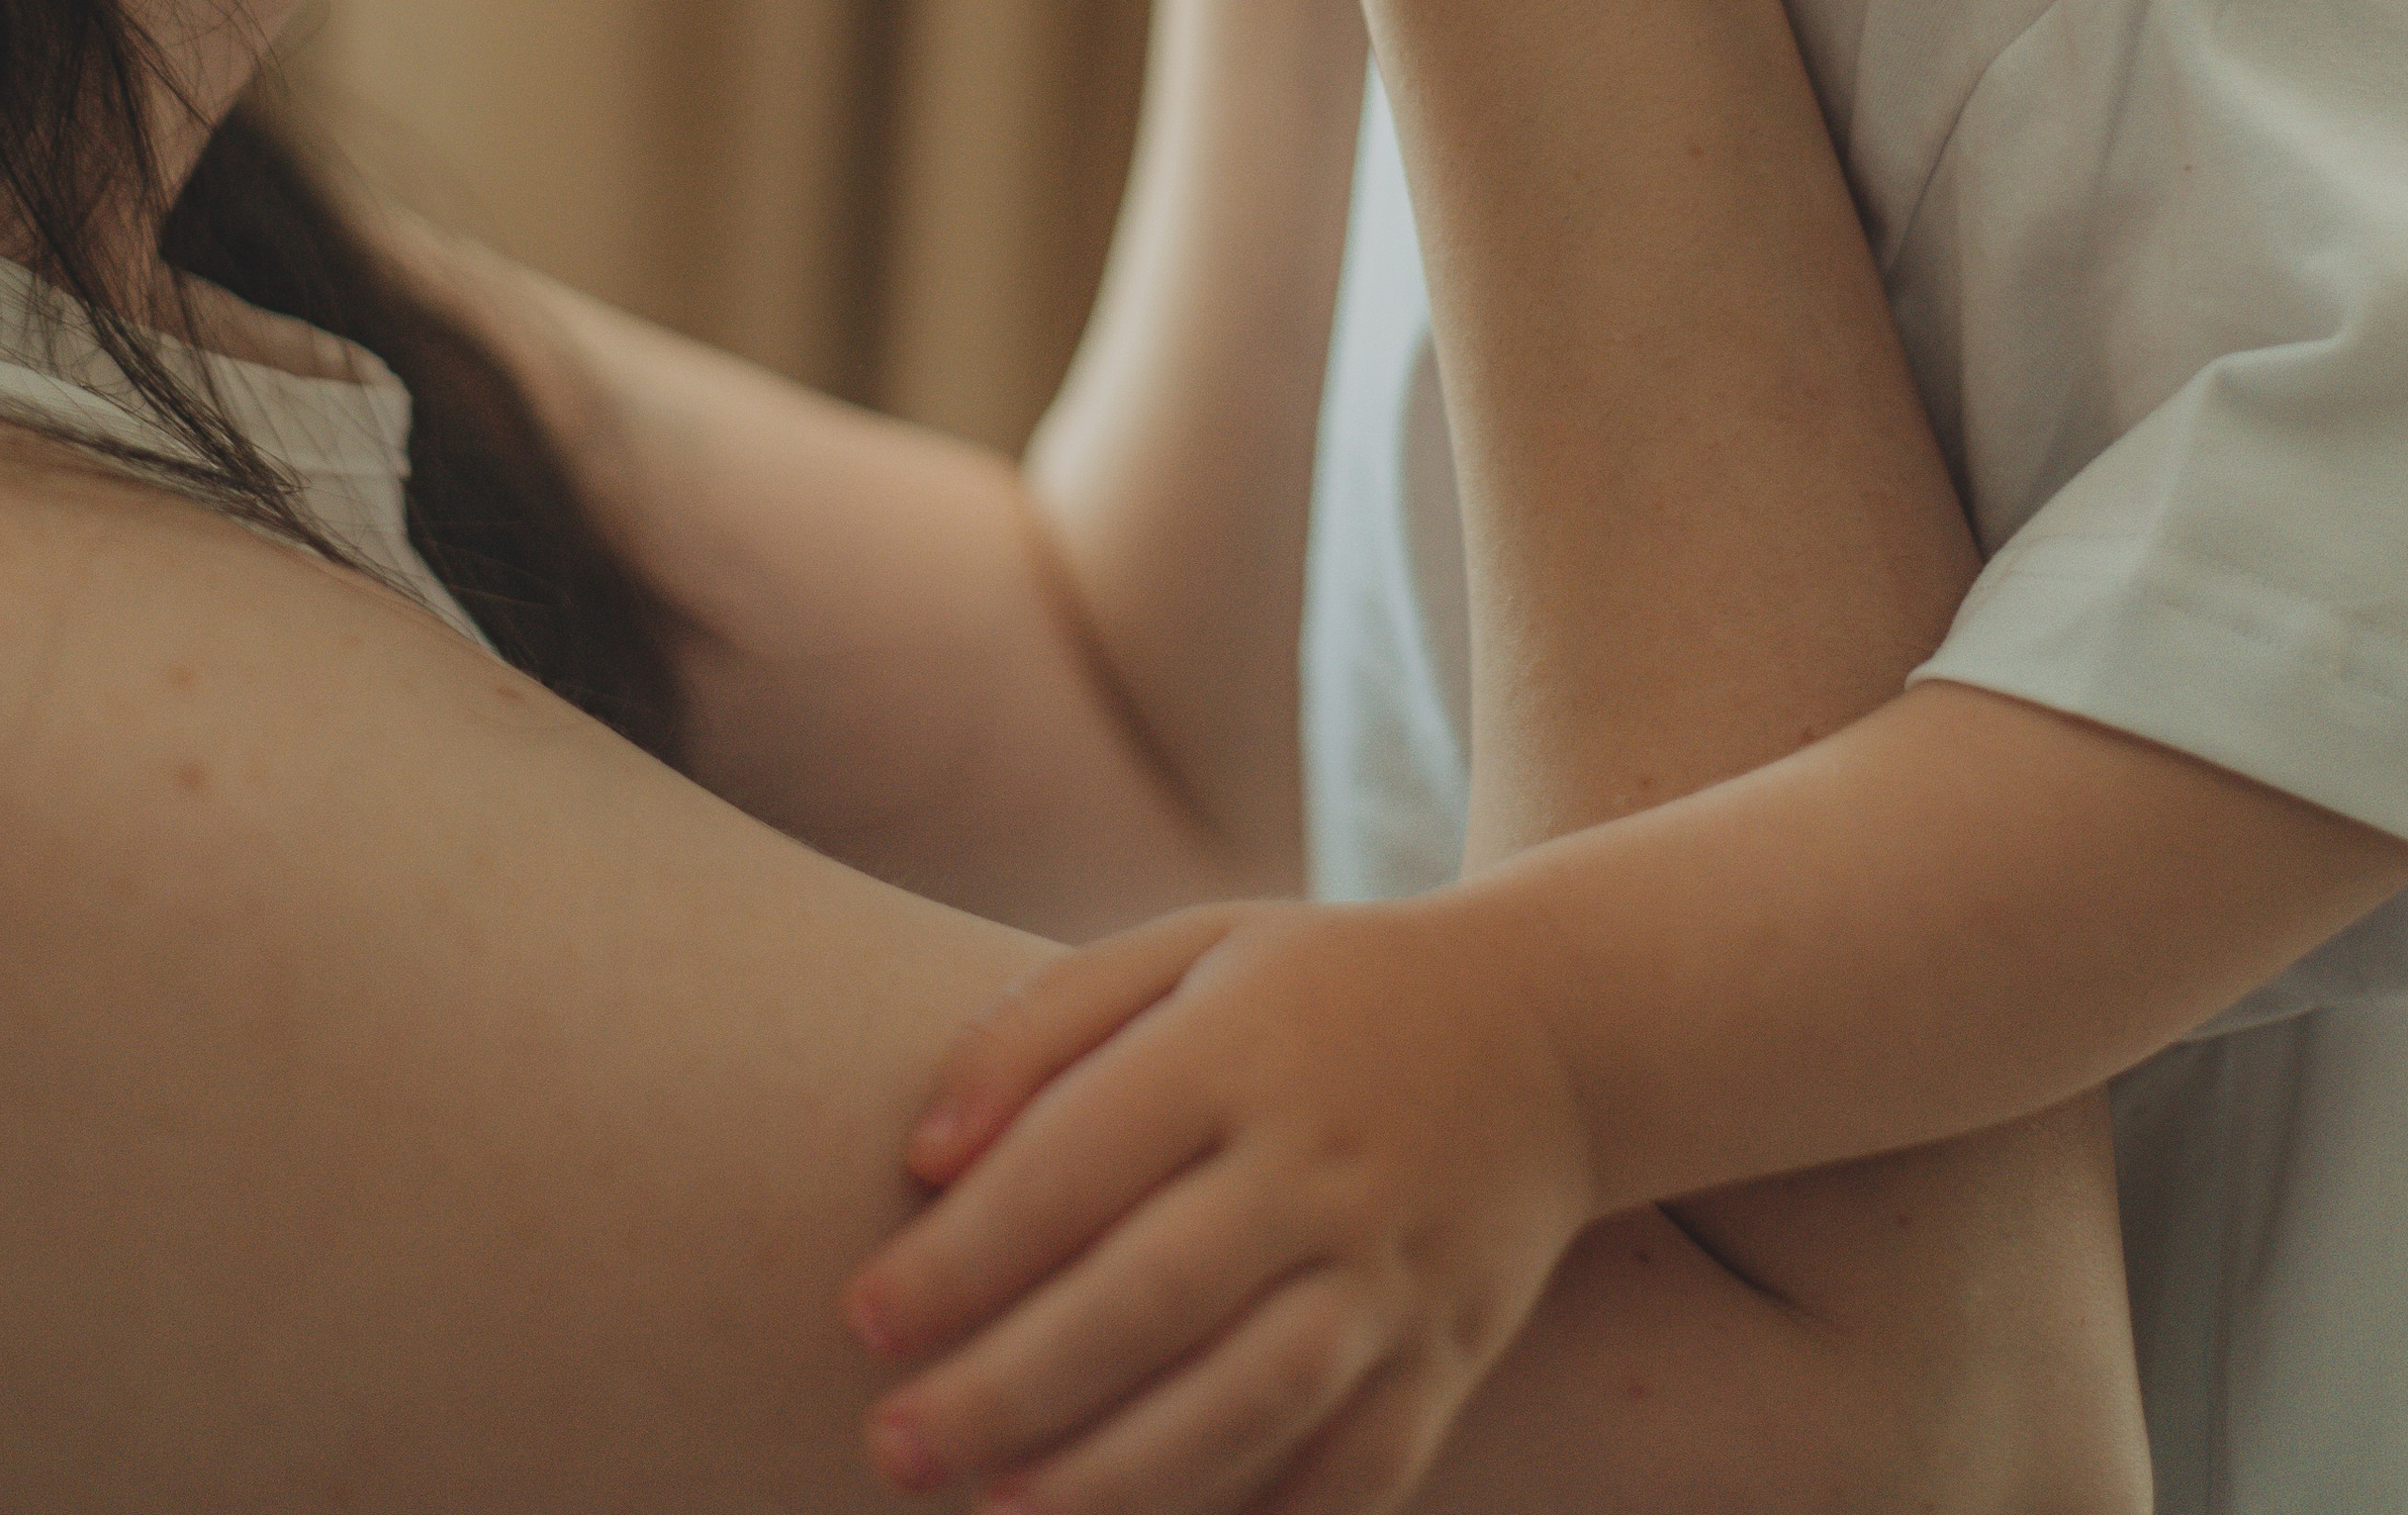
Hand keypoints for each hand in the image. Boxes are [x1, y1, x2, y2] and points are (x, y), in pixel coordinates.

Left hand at [845, 897, 1594, 1514]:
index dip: (964, 1250)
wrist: (1545, 1032)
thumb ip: (1042, 1025)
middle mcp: (1324, 1159)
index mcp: (1244, 1041)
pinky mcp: (1451, 1355)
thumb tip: (920, 1155)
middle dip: (1011, 1388)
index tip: (862, 1318)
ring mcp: (1397, 1268)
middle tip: (892, 1448)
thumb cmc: (1312, 993)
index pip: (1082, 1156)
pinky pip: (1358, 1471)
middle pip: (1156, 1296)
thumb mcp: (1187, 947)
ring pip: (1255, 1400)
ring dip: (1119, 1479)